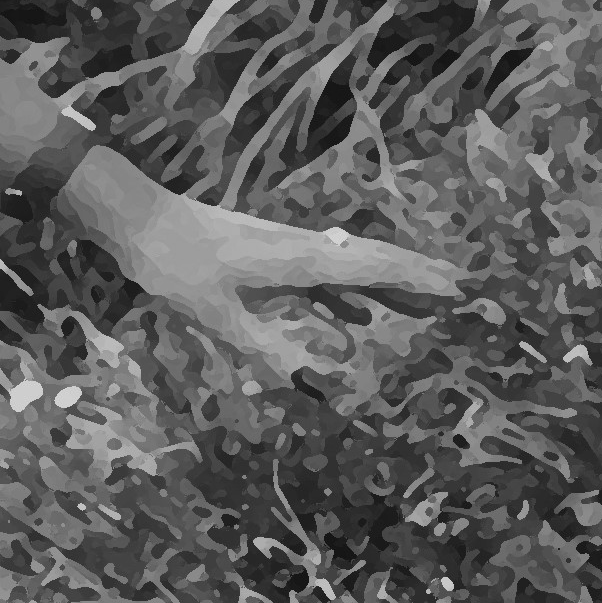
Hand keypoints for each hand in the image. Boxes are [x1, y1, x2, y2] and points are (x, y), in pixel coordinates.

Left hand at [109, 188, 465, 389]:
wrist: (141, 221)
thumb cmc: (176, 265)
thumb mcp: (218, 314)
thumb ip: (264, 347)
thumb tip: (311, 381)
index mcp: (297, 258)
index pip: (368, 268)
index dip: (414, 278)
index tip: (456, 286)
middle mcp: (300, 248)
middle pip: (369, 261)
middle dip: (413, 277)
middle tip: (459, 293)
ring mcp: (285, 249)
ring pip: (348, 267)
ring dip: (385, 284)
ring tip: (422, 308)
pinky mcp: (269, 256)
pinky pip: (322, 276)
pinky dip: (347, 293)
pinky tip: (357, 315)